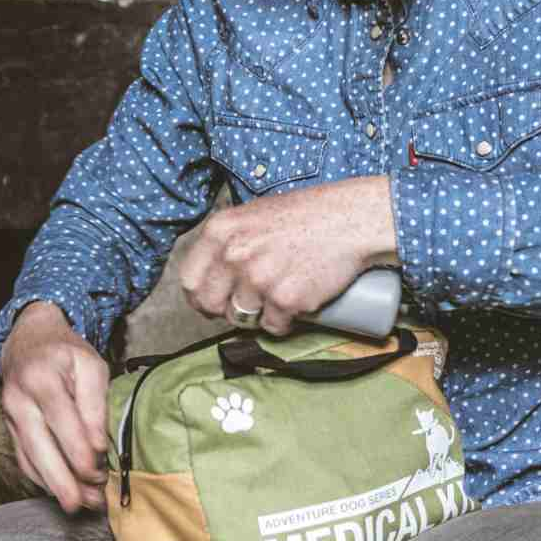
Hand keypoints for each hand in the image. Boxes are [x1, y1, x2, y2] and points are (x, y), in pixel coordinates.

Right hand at [0, 301, 109, 512]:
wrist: (29, 340)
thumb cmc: (65, 353)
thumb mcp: (90, 364)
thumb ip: (95, 403)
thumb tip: (97, 445)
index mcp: (41, 378)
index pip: (61, 422)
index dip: (79, 451)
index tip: (98, 471)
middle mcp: (19, 399)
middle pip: (39, 447)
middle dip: (62, 481)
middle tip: (85, 504)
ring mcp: (10, 416)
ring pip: (29, 458)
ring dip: (54, 485)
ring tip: (80, 504)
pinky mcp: (10, 428)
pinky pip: (23, 459)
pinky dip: (41, 478)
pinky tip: (61, 489)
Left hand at [180, 175, 397, 334]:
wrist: (350, 219)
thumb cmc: (305, 215)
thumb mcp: (252, 215)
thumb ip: (229, 240)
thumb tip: (211, 273)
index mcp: (219, 231)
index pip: (190, 281)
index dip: (199, 297)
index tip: (210, 303)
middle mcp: (234, 255)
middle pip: (211, 305)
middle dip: (226, 311)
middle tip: (246, 305)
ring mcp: (259, 279)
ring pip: (242, 318)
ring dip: (258, 315)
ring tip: (277, 297)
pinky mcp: (286, 299)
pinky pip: (273, 326)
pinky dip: (284, 321)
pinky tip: (295, 305)